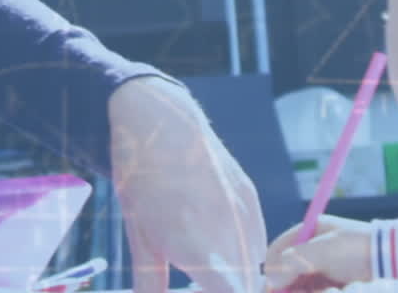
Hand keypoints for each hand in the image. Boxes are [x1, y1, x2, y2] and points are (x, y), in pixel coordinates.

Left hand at [109, 76, 265, 292]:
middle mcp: (228, 230)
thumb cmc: (141, 180)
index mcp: (198, 246)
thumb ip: (150, 283)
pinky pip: (257, 236)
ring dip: (238, 273)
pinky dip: (244, 248)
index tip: (203, 290)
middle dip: (228, 287)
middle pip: (246, 284)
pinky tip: (219, 242)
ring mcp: (243, 209)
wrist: (160, 122)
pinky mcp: (249, 193)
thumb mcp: (140, 237)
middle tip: (201, 280)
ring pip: (253, 262)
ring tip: (210, 268)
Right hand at [265, 216, 370, 291]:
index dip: (271, 271)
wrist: (389, 260)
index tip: (271, 290)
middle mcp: (311, 248)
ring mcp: (321, 266)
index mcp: (309, 232)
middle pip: (285, 271)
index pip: (277, 250)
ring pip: (296, 284)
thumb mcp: (325, 251)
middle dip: (285, 286)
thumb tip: (269, 277)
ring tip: (317, 291)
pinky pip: (309, 290)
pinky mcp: (329, 282)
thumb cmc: (357, 249)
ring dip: (297, 290)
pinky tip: (323, 292)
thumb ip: (296, 261)